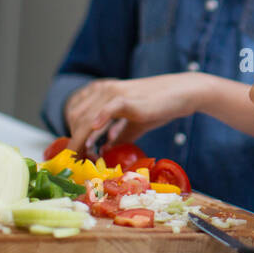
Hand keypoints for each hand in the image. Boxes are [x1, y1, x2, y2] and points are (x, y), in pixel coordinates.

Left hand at [64, 74, 203, 157]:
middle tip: (77, 162)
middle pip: (77, 119)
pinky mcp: (126, 98)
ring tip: (82, 159)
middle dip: (74, 142)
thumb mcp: (133, 122)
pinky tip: (91, 142)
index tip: (75, 155)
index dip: (72, 136)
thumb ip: (118, 135)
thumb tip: (104, 151)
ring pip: (87, 118)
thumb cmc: (158, 106)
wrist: (181, 93)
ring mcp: (113, 92)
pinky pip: (106, 111)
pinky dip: (97, 125)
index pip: (75, 114)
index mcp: (100, 91)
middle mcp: (102, 89)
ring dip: (82, 141)